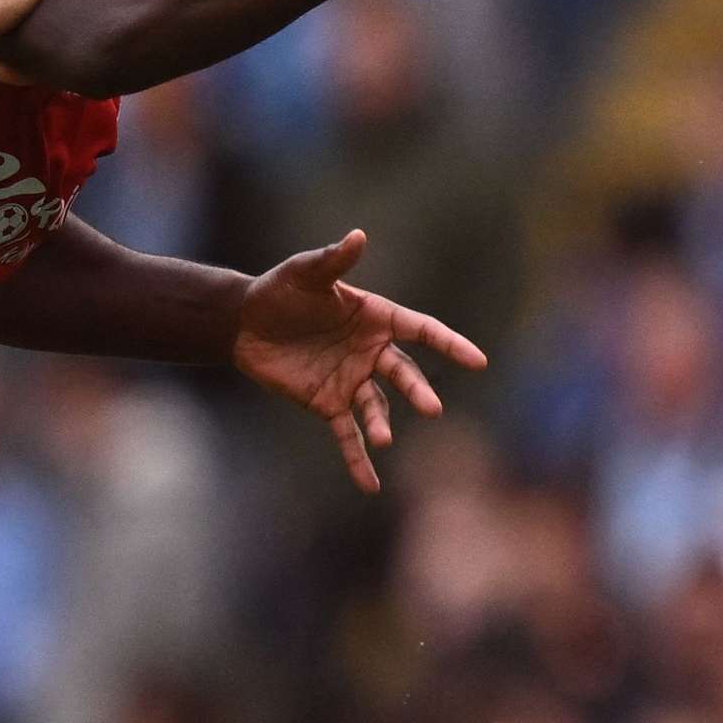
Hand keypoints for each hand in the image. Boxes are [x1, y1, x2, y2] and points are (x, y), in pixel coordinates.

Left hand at [228, 230, 488, 492]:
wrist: (244, 323)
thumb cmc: (279, 291)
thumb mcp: (304, 273)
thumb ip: (332, 260)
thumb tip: (358, 236)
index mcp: (376, 318)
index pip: (421, 331)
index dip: (449, 344)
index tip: (478, 361)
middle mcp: (371, 352)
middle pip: (403, 374)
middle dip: (417, 391)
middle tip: (431, 408)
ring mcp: (352, 380)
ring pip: (376, 406)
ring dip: (382, 424)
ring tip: (383, 438)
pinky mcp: (328, 404)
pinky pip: (347, 435)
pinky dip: (357, 460)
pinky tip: (370, 486)